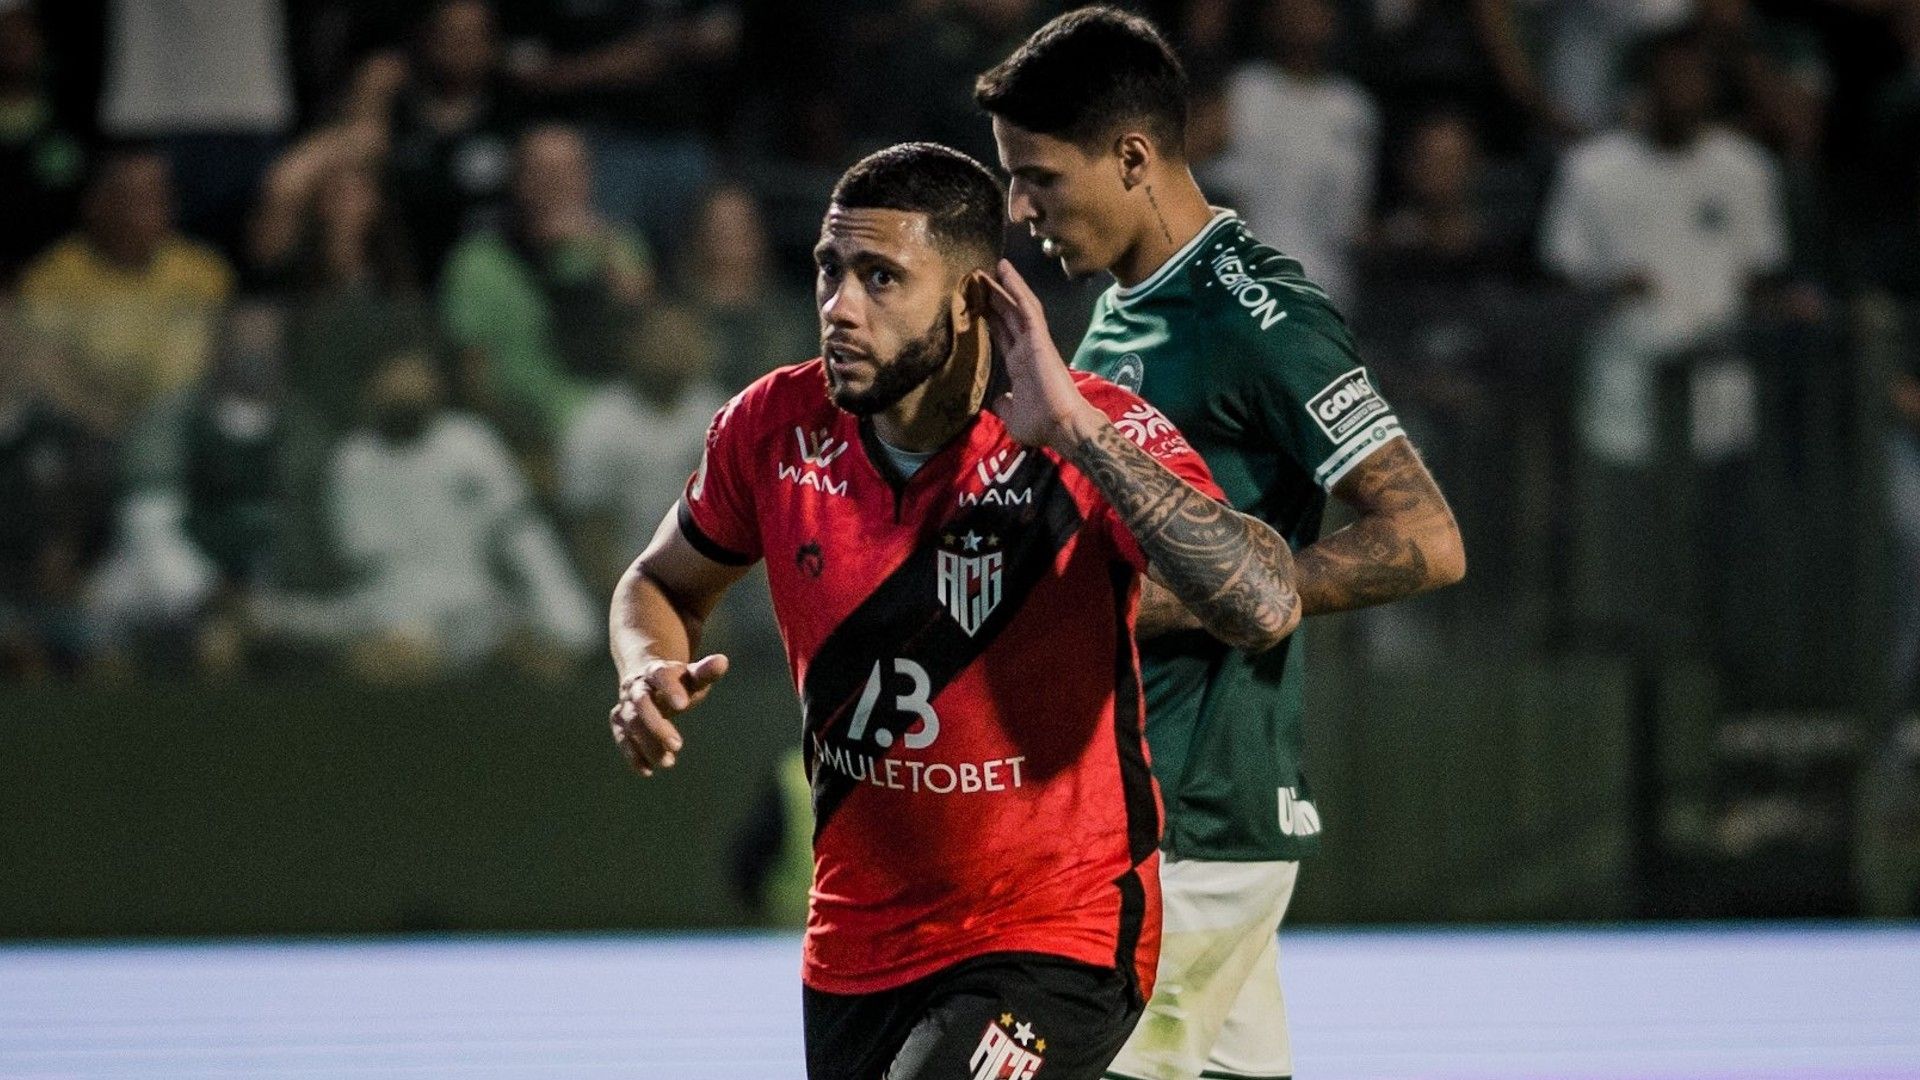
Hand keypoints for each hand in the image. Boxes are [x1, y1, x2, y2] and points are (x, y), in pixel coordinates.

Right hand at [610, 654, 728, 775]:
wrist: (648, 679)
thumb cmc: (678, 681)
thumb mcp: (693, 676)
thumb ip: (706, 672)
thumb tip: (723, 661)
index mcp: (657, 671)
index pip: (661, 676)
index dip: (669, 689)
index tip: (683, 705)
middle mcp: (637, 687)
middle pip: (641, 703)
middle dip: (656, 725)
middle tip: (678, 745)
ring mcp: (626, 704)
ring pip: (630, 722)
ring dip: (647, 743)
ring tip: (668, 762)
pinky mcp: (620, 722)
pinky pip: (622, 737)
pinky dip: (632, 754)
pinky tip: (647, 770)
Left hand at [981, 259, 1103, 450]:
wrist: (1061, 428)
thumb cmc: (1041, 426)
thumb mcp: (1013, 417)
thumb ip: (1005, 405)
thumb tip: (998, 400)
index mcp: (1019, 366)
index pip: (1002, 335)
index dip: (990, 318)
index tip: (976, 303)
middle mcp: (1026, 350)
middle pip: (1008, 316)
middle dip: (994, 297)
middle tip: (978, 277)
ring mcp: (1034, 342)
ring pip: (1018, 306)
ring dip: (1005, 286)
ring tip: (991, 266)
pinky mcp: (1040, 338)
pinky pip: (1027, 308)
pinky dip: (1016, 288)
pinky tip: (1005, 271)